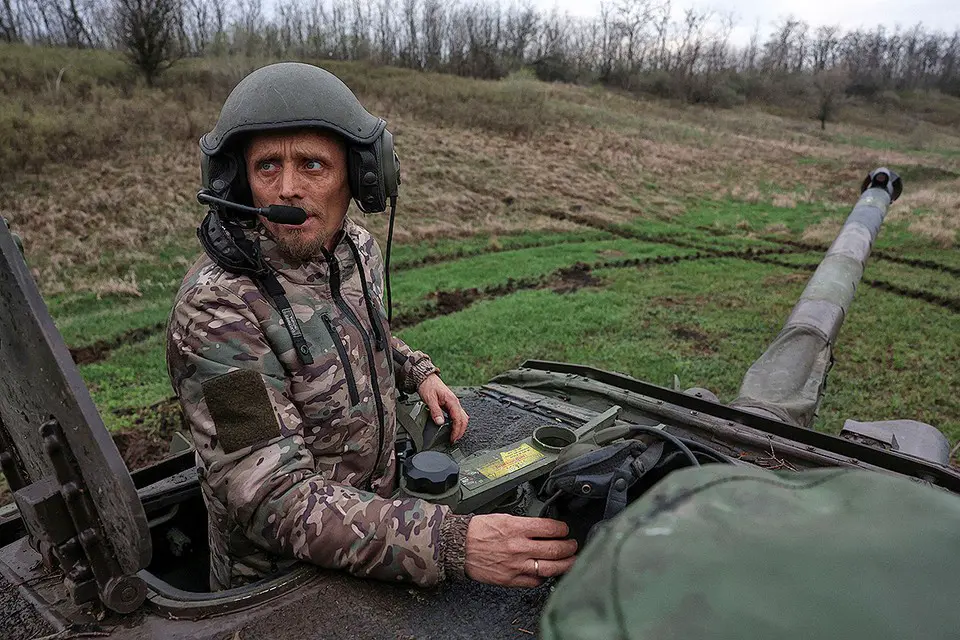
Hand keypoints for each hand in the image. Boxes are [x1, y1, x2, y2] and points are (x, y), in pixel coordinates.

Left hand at [418, 373, 468, 441]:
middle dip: (460, 431)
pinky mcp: (451, 404)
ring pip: (463, 417)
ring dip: (460, 428)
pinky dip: (458, 423)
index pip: (458, 419)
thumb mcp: (429, 399)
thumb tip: (440, 422)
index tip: (452, 439)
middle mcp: (455, 402)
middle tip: (454, 440)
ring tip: (454, 436)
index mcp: (452, 401)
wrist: (426, 378)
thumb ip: (435, 411)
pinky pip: (458, 415)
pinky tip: (452, 427)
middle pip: (464, 420)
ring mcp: (454, 403)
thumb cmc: (428, 386)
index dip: (456, 431)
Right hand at [463, 514, 577, 586]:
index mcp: (517, 528)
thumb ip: (525, 524)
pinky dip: (544, 577)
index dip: (563, 529)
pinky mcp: (511, 579)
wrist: (459, 546)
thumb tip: (543, 527)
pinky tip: (547, 572)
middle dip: (570, 547)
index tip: (565, 530)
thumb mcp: (504, 517)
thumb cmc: (478, 531)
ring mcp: (516, 565)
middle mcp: (519, 547)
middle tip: (572, 545)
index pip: (550, 528)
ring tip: (570, 560)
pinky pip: (535, 582)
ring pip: (550, 568)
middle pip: (556, 549)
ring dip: (565, 564)